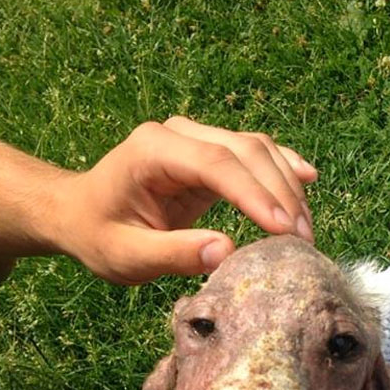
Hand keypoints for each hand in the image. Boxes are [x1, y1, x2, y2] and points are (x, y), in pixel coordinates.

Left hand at [52, 116, 318, 282]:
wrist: (80, 213)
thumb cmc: (98, 235)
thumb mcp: (127, 255)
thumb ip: (174, 253)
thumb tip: (226, 253)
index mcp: (152, 150)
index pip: (215, 164)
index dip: (253, 194)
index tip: (282, 228)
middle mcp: (178, 134)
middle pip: (244, 151)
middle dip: (279, 194)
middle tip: (303, 239)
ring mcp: (196, 139)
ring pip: (256, 150)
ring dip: (286, 186)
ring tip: (305, 231)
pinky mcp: (210, 154)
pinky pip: (254, 154)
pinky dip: (282, 168)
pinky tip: (308, 180)